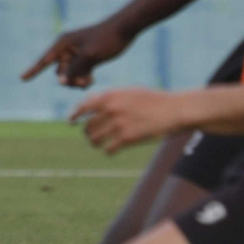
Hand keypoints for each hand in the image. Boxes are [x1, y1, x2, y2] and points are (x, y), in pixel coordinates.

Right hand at [20, 20, 132, 87]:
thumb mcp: (89, 56)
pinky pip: (79, 73)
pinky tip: (93, 78)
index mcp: (63, 44)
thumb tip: (61, 82)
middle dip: (69, 79)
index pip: (44, 60)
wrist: (125, 29)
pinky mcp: (87, 59)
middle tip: (84, 81)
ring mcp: (77, 54)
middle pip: (60, 72)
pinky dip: (84, 78)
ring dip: (77, 80)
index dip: (33, 70)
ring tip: (90, 80)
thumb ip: (73, 70)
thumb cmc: (106, 39)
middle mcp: (67, 49)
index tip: (21, 79)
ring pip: (70, 75)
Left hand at [70, 89, 186, 154]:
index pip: (83, 107)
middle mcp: (111, 109)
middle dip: (88, 132)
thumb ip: (108, 97)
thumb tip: (89, 101)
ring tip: (98, 143)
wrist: (174, 109)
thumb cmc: (152, 100)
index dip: (74, 116)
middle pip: (87, 126)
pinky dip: (108, 150)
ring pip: (95, 139)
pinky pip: (108, 149)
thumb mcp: (128, 92)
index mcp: (109, 96)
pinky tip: (111, 150)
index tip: (70, 122)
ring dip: (95, 143)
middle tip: (91, 136)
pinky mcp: (127, 138)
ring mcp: (118, 124)